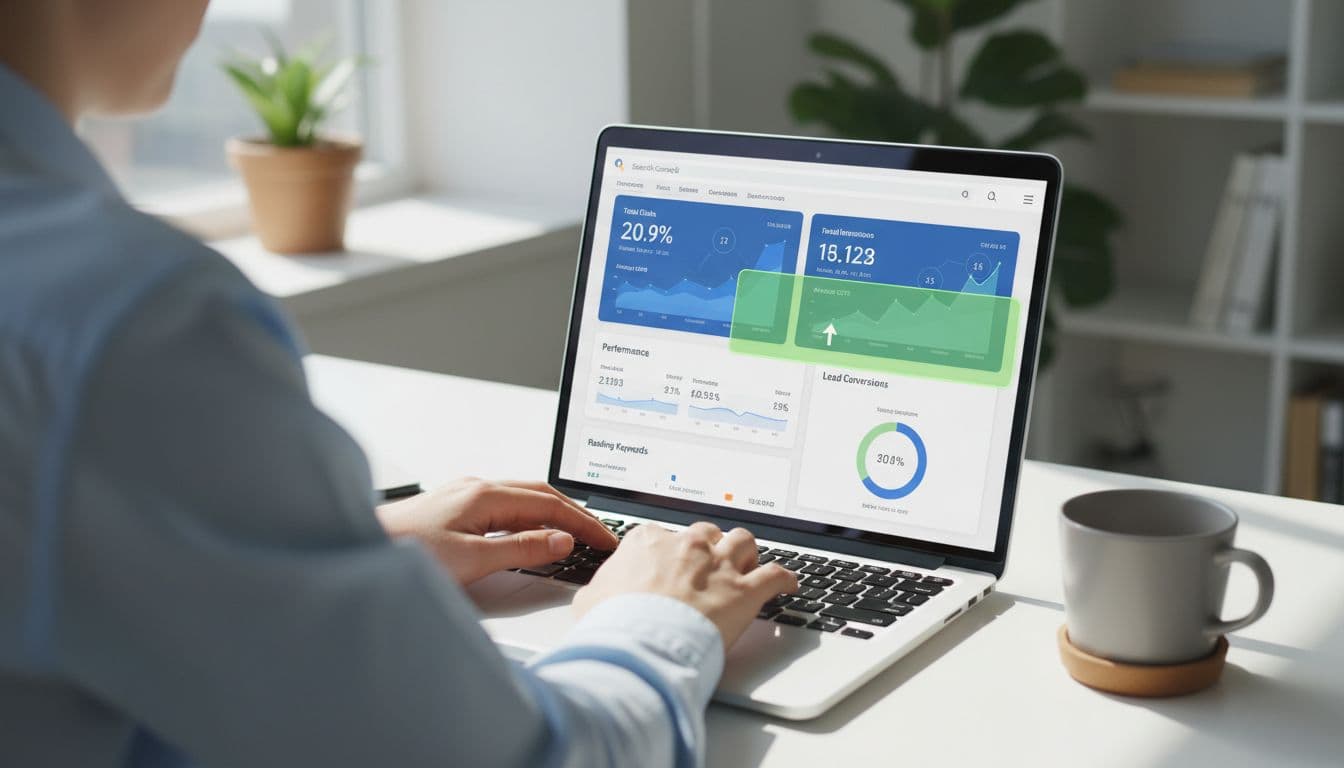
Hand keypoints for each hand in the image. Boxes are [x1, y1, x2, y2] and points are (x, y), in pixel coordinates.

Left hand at [376, 478, 617, 584]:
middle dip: (575, 514)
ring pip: (523, 498)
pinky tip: (531, 532)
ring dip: (553, 514)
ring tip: (575, 534)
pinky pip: (505, 506)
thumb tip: (561, 540)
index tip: (605, 540)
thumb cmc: (402, 552)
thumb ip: (522, 548)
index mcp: (485, 495)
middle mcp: (476, 488)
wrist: (358, 549)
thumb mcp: (471, 559)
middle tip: (599, 536)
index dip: (583, 523)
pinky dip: (530, 517)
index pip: (550, 505)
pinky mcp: (453, 508)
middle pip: (540, 494)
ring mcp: (463, 496)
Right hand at [573, 522, 798, 648]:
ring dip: (746, 552)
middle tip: (708, 565)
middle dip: (709, 546)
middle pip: (707, 533)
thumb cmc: (614, 623)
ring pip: (743, 541)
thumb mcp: (590, 600)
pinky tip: (788, 584)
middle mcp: (688, 546)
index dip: (668, 551)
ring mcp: (718, 565)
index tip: (670, 563)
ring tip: (746, 564)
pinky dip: (785, 578)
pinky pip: (776, 575)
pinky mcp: (745, 590)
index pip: (663, 535)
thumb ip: (600, 589)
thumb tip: (595, 596)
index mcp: (649, 541)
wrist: (641, 643)